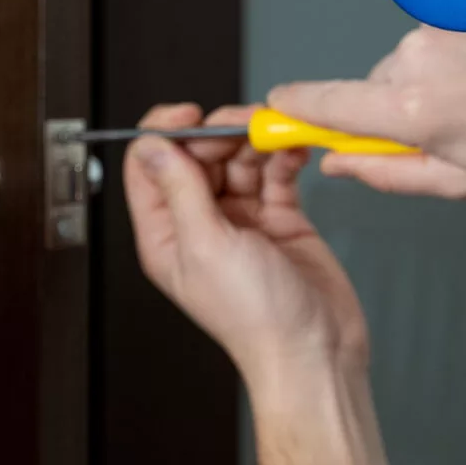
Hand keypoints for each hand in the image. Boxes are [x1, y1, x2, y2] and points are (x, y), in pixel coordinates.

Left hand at [122, 104, 368, 392]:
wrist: (316, 350)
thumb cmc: (257, 320)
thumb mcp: (206, 246)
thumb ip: (180, 190)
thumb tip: (153, 146)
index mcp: (167, 235)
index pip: (150, 166)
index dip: (166, 132)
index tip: (190, 114)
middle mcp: (201, 225)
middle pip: (198, 156)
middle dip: (220, 132)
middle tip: (244, 124)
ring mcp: (242, 221)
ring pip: (239, 160)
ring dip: (256, 140)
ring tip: (275, 132)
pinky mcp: (281, 220)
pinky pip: (276, 174)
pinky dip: (284, 156)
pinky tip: (294, 150)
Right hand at [266, 21, 465, 198]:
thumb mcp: (464, 180)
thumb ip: (389, 175)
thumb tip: (336, 163)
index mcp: (412, 111)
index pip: (327, 105)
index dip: (296, 109)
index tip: (275, 110)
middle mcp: (414, 59)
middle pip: (372, 87)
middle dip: (397, 109)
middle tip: (455, 126)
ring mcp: (438, 24)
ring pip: (406, 62)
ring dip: (433, 80)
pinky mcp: (459, 1)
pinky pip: (435, 35)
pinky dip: (456, 52)